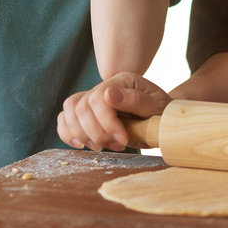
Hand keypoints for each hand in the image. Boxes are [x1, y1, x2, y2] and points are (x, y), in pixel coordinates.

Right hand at [57, 72, 171, 150]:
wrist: (162, 118)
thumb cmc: (162, 112)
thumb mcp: (157, 106)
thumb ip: (135, 100)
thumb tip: (108, 94)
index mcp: (122, 81)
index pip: (99, 98)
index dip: (107, 123)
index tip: (123, 141)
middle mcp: (105, 86)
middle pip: (82, 106)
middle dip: (97, 132)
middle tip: (118, 146)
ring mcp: (93, 98)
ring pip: (70, 111)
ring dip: (83, 134)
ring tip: (103, 146)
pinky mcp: (88, 113)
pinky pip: (65, 118)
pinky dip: (67, 132)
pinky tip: (81, 144)